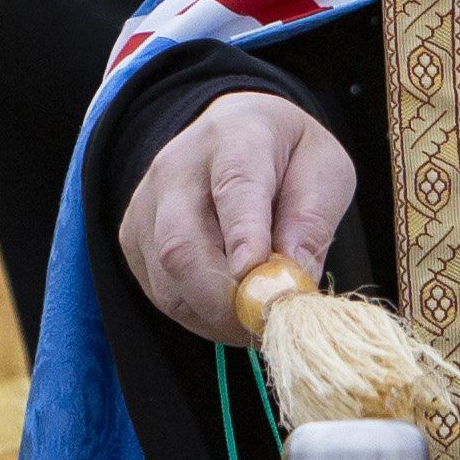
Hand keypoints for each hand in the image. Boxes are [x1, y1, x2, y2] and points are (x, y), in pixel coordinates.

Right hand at [124, 90, 359, 344]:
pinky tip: (230, 308)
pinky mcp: (133, 238)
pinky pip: (161, 293)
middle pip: (182, 244)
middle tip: (268, 325)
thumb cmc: (289, 158)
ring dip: (216, 316)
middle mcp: (178, 167)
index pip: (234, 188)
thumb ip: (312, 221)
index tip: (259, 278)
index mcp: (235, 137)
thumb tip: (290, 281)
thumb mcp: (326, 171)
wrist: (236, 134)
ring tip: (257, 319)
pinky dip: (199, 315)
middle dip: (225, 300)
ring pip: (168, 280)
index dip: (244, 237)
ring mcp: (147, 204)